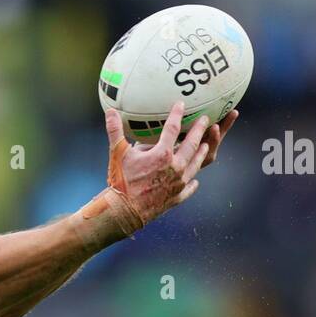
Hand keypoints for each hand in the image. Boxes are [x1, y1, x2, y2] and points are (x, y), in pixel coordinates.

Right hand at [102, 102, 223, 227]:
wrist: (124, 211)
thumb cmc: (120, 181)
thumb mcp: (117, 154)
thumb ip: (115, 131)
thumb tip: (110, 111)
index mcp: (162, 154)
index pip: (173, 129)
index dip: (177, 115)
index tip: (182, 105)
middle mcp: (175, 167)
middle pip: (192, 145)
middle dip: (199, 130)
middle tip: (206, 120)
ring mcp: (178, 183)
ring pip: (195, 164)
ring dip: (201, 153)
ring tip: (205, 146)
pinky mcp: (177, 197)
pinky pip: (189, 187)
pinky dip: (192, 183)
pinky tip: (194, 181)